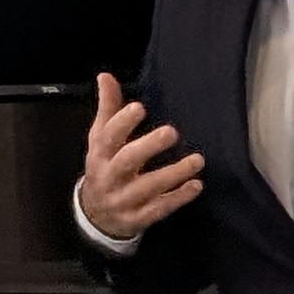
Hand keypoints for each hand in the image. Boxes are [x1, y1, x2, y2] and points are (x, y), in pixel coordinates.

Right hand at [78, 72, 204, 237]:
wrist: (95, 215)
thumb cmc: (104, 168)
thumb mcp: (100, 139)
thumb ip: (107, 108)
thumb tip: (106, 76)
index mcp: (99, 154)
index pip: (107, 137)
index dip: (121, 123)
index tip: (139, 107)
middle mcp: (108, 177)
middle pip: (126, 161)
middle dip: (148, 147)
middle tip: (172, 132)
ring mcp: (122, 200)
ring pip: (147, 187)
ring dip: (173, 174)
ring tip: (198, 160)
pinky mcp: (137, 218)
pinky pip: (158, 209)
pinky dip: (178, 198)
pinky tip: (196, 185)